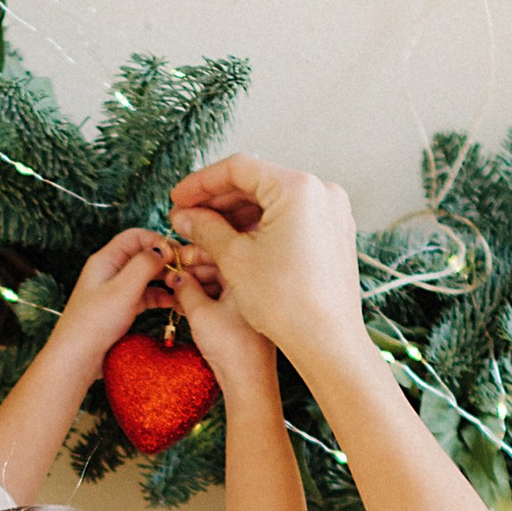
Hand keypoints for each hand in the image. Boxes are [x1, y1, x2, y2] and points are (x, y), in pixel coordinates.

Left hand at [50, 227, 172, 367]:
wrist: (76, 360)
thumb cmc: (94, 323)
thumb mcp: (123, 289)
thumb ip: (144, 265)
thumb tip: (162, 249)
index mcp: (106, 260)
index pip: (135, 237)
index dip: (157, 240)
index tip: (177, 254)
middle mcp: (110, 272)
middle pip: (142, 256)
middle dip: (164, 261)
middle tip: (185, 271)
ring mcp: (115, 291)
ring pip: (145, 277)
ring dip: (164, 280)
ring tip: (181, 287)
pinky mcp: (120, 310)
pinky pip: (144, 296)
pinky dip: (159, 297)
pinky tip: (172, 302)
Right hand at [165, 255, 278, 407]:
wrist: (252, 382)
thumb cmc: (233, 347)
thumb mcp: (200, 312)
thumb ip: (184, 287)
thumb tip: (175, 274)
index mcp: (254, 268)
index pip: (220, 246)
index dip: (192, 251)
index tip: (172, 259)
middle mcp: (261, 278)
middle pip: (222, 261)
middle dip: (193, 269)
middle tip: (170, 277)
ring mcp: (258, 296)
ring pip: (223, 280)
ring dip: (198, 284)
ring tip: (175, 293)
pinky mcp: (252, 313)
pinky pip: (227, 295)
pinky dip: (208, 296)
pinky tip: (187, 303)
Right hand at [170, 158, 364, 379]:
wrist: (327, 342)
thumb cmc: (286, 303)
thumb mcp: (235, 260)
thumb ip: (205, 228)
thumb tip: (184, 215)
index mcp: (298, 188)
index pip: (239, 168)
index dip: (200, 182)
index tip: (177, 198)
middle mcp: (322, 191)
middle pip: (258, 182)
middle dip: (218, 200)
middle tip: (186, 217)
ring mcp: (332, 211)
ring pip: (273, 201)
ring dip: (237, 214)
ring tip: (205, 232)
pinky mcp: (334, 231)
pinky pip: (291, 217)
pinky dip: (262, 225)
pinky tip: (235, 241)